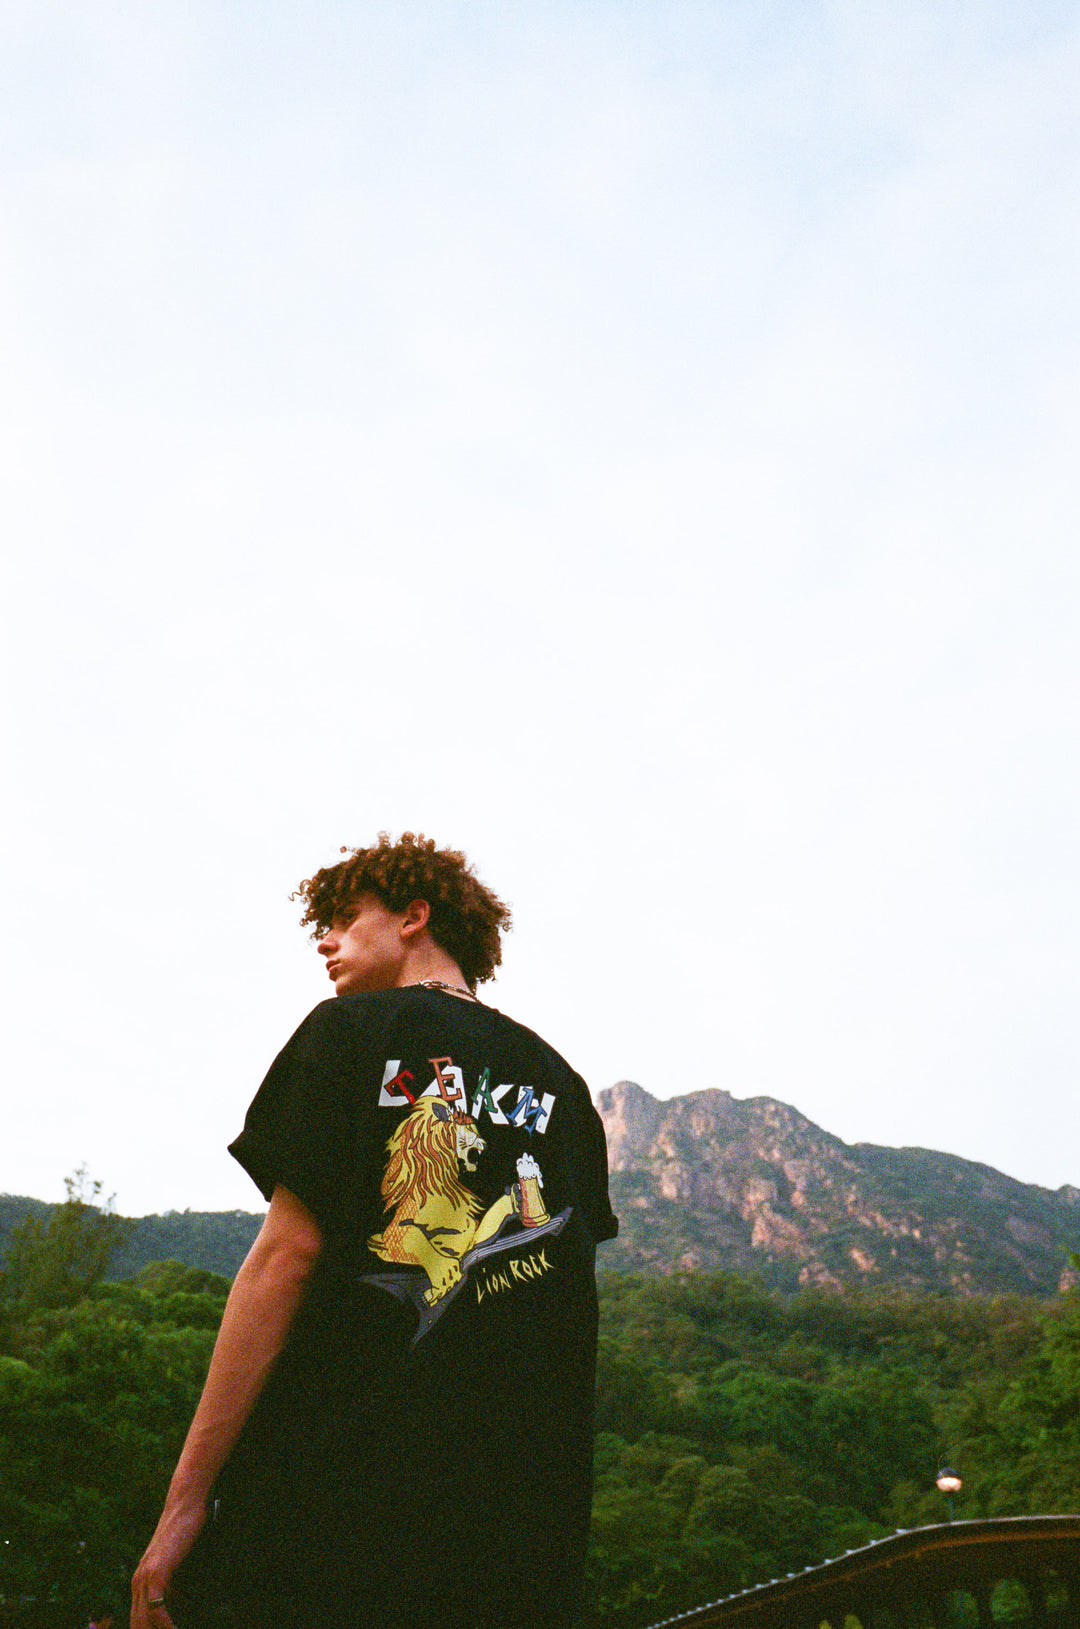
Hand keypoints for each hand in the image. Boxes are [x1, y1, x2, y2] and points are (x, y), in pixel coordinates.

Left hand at [130, 1496, 206, 1628]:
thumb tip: (178, 1611)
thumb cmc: (185, 1533)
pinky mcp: (156, 1572)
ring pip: (143, 1621)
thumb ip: (173, 1587)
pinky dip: (166, 1624)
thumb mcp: (176, 1566)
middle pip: (137, 1624)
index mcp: (139, 1583)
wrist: (185, 1505)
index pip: (137, 1621)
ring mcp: (144, 1577)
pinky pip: (156, 1608)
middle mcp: (137, 1582)